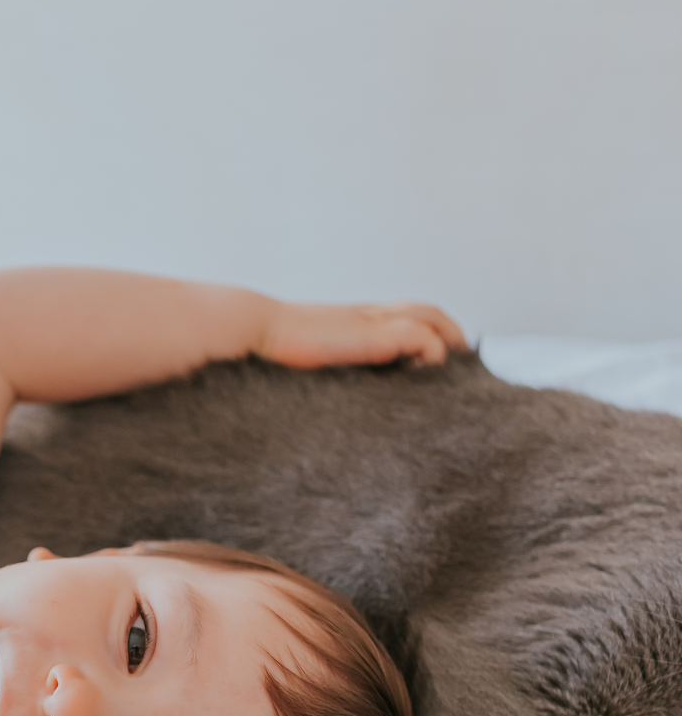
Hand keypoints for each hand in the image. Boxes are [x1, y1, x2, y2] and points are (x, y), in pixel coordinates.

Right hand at [259, 300, 468, 369]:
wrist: (252, 331)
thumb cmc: (264, 352)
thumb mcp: (299, 361)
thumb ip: (320, 369)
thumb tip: (316, 405)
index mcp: (351, 321)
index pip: (401, 316)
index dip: (424, 333)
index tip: (434, 362)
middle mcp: (367, 315)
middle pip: (425, 310)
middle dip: (450, 334)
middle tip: (462, 364)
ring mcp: (372, 322)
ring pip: (431, 317)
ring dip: (451, 339)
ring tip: (459, 370)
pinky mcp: (375, 336)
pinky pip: (423, 338)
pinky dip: (434, 354)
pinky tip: (431, 374)